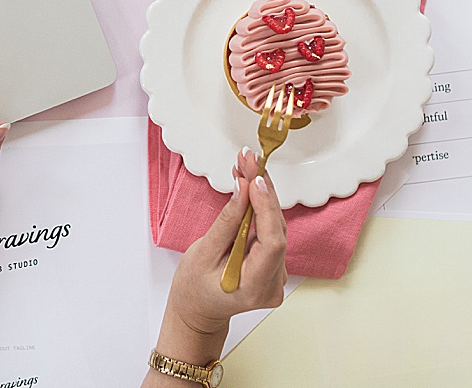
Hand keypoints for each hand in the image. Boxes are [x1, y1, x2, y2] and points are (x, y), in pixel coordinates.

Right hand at [156, 148, 286, 363]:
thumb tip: (242, 190)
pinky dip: (259, 209)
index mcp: (255, 286)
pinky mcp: (273, 264)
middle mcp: (273, 283)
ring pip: (275, 227)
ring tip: (246, 166)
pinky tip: (249, 186)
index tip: (255, 181)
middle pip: (277, 230)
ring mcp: (277, 275)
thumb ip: (227, 223)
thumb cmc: (195, 289)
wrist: (198, 311)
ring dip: (261, 196)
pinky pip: (270, 231)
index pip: (272, 242)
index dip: (266, 208)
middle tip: (248, 160)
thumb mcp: (203, 254)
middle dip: (263, 191)